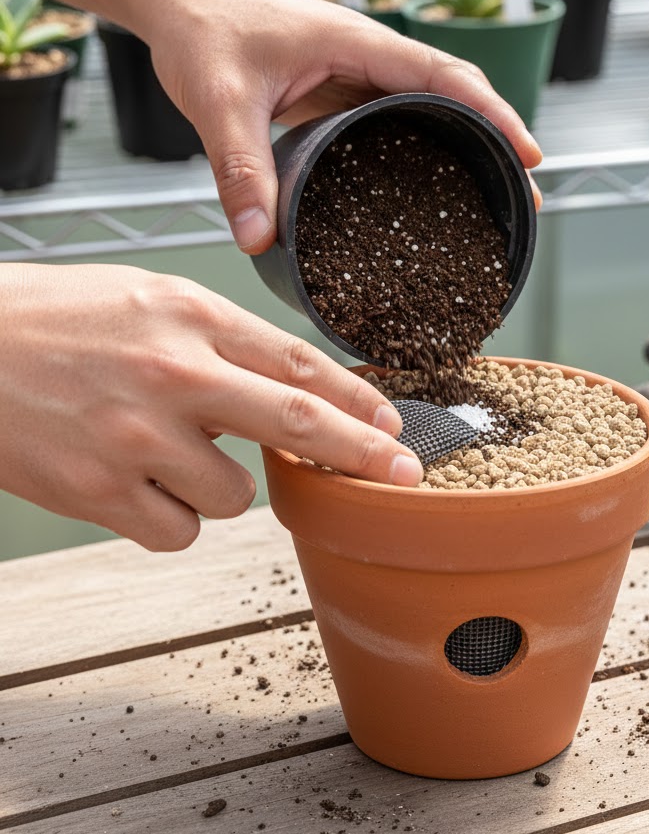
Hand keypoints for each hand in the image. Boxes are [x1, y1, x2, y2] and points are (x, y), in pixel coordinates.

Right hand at [0, 264, 423, 550]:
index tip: (394, 425)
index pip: (299, 363)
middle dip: (363, 453)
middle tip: (404, 472)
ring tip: (166, 449)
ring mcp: (134, 436)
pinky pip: (178, 531)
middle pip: (297, 422)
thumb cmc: (59, 320)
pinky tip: (134, 481)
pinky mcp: (96, 492)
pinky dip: (170, 515)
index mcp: (191, 317)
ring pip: (235, 494)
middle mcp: (172, 373)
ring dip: (221, 484)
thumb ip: (226, 343)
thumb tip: (293, 394)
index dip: (358, 400)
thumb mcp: (153, 302)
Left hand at [143, 0, 543, 253]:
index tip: (529, 155)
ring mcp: (360, 77)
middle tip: (526, 197)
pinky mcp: (345, 96)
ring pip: (433, 110)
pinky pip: (400, 122)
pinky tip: (435, 189)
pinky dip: (429, 151)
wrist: (180, 6)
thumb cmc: (203, 31)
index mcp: (360, 43)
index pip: (447, 77)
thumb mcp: (218, 100)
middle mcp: (371, 57)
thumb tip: (256, 239)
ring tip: (496, 200)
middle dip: (498, 141)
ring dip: (469, 148)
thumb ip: (238, 167)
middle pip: (456, 96)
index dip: (494, 116)